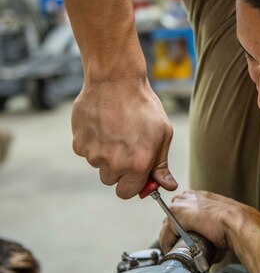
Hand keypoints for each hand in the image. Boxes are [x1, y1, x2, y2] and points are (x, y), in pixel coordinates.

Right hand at [71, 76, 176, 198]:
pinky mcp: (79, 143)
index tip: (134, 172)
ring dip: (105, 153)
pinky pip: (85, 151)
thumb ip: (161, 164)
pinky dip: (92, 142)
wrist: (115, 80)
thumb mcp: (163, 133)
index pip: (127, 192)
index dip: (132, 183)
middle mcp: (113, 164)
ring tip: (114, 129)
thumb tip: (168, 185)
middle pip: (111, 180)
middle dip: (118, 169)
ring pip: (98, 164)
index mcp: (137, 165)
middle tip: (125, 145)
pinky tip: (102, 124)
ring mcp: (93, 154)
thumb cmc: (143, 105)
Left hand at [159, 190, 251, 253]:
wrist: (236, 223)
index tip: (183, 236)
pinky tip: (171, 251)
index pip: (183, 211)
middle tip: (179, 245)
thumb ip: (212, 226)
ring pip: (167, 225)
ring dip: (170, 238)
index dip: (182, 226)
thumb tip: (211, 243)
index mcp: (201, 197)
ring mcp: (182, 203)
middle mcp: (189, 197)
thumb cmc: (234, 224)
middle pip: (172, 217)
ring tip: (175, 250)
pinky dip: (166, 244)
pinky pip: (165, 234)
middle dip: (175, 232)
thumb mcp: (222, 220)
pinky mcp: (176, 214)